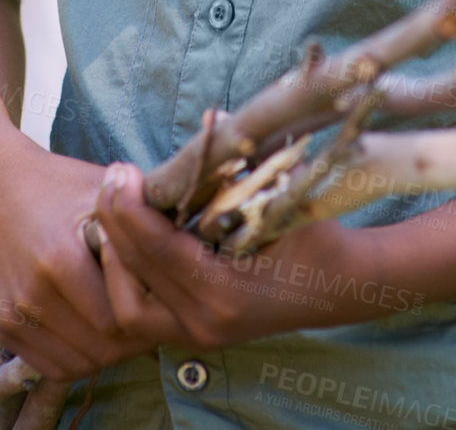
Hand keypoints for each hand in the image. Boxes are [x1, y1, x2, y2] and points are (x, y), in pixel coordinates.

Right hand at [0, 131, 179, 380]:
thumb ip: (144, 210)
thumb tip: (199, 217)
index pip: (121, 317)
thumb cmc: (59, 183)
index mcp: (60, 258)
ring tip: (129, 323)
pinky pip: (51, 366)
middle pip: (103, 346)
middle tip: (154, 316)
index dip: (150, 312)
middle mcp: (33, 293)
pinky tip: (96, 330)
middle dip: (135, 337)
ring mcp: (14, 313)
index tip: (166, 298)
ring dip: (109, 351)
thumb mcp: (103, 187)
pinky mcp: (3, 326)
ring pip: (80, 362)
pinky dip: (79, 357)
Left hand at [95, 162, 364, 350]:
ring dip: (114, 257)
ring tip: (115, 209)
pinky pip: (142, 313)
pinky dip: (128, 276)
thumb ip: (246, 161)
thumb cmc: (317, 235)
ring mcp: (200, 335)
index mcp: (228, 293)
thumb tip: (212, 121)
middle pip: (132, 279)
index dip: (131, 208)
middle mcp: (207, 323)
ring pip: (127, 307)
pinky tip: (130, 237)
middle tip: (112, 179)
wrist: (343, 285)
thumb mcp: (285, 193)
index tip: (122, 169)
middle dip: (114, 225)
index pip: (158, 251)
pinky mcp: (195, 332)